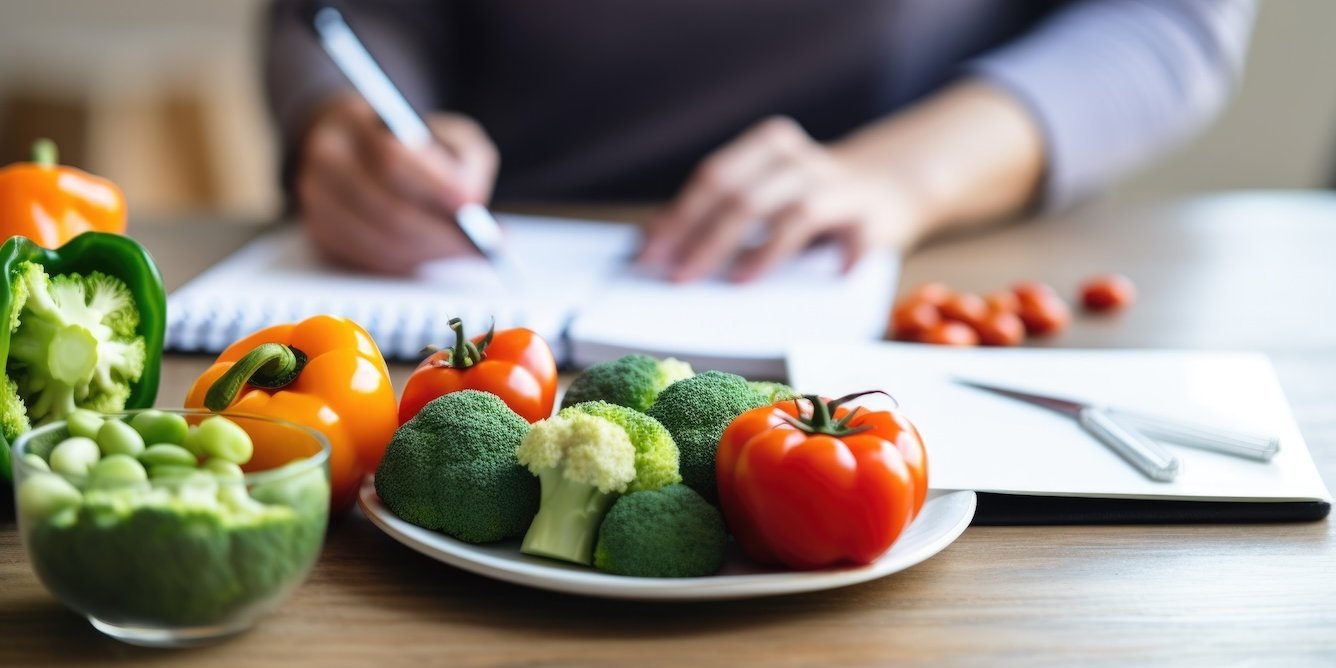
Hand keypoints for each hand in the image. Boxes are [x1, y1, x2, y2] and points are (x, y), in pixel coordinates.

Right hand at [295, 95, 499, 273]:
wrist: (359, 146)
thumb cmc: (414, 142)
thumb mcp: (446, 132)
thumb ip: (465, 159)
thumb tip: (472, 202)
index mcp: (351, 123)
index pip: (391, 159)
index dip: (434, 186)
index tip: (469, 205)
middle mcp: (325, 161)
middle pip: (385, 209)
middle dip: (436, 232)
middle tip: (475, 243)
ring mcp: (317, 201)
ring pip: (378, 241)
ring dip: (426, 251)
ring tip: (461, 249)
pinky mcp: (322, 234)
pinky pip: (369, 260)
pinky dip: (408, 261)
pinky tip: (433, 252)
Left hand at [638, 116, 925, 282]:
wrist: (892, 186)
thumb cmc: (807, 200)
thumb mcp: (762, 193)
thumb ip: (715, 212)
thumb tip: (651, 241)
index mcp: (769, 147)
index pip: (715, 177)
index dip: (680, 216)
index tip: (650, 254)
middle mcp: (804, 162)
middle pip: (747, 196)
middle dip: (707, 239)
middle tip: (680, 277)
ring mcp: (841, 189)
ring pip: (796, 213)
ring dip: (764, 251)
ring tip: (736, 282)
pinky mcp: (875, 219)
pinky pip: (858, 238)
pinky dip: (846, 257)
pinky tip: (834, 276)